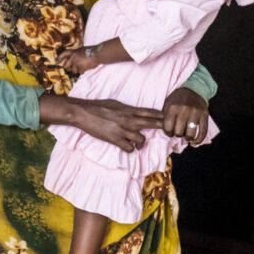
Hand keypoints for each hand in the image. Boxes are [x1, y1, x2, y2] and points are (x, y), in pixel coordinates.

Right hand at [39, 95, 163, 152]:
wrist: (83, 113)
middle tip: (168, 133)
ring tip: (137, 144)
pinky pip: (129, 148)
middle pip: (153, 123)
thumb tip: (136, 113)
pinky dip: (129, 149)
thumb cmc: (98, 106)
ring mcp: (122, 130)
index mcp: (130, 109)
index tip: (170, 119)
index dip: (162, 116)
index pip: (152, 112)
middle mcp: (129, 119)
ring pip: (142, 140)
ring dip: (141, 144)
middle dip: (162, 127)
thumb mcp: (116, 104)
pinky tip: (126, 147)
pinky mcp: (115, 139)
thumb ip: (128, 109)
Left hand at [58, 46, 98, 75]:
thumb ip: (76, 55)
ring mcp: (76, 63)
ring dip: (78, 70)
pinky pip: (80, 72)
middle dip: (67, 68)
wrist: (97, 53)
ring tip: (84, 65)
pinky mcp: (80, 68)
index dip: (59, 57)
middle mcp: (73, 58)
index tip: (57, 61)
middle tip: (71, 68)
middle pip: (65, 66)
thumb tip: (73, 61)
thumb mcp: (82, 50)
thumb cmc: (92, 51)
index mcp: (73, 52)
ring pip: (73, 70)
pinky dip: (83, 71)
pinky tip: (87, 67)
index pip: (64, 54)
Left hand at [162, 87, 208, 144]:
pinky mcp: (205, 115)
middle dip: (177, 134)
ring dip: (187, 138)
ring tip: (185, 135)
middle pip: (179, 132)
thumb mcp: (167, 105)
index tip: (170, 131)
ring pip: (190, 134)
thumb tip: (165, 132)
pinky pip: (203, 132)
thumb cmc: (177, 99)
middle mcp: (185, 110)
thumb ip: (165, 118)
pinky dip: (198, 140)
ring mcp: (196, 113)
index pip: (168, 128)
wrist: (193, 90)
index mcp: (173, 108)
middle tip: (178, 131)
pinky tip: (194, 143)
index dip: (168, 132)